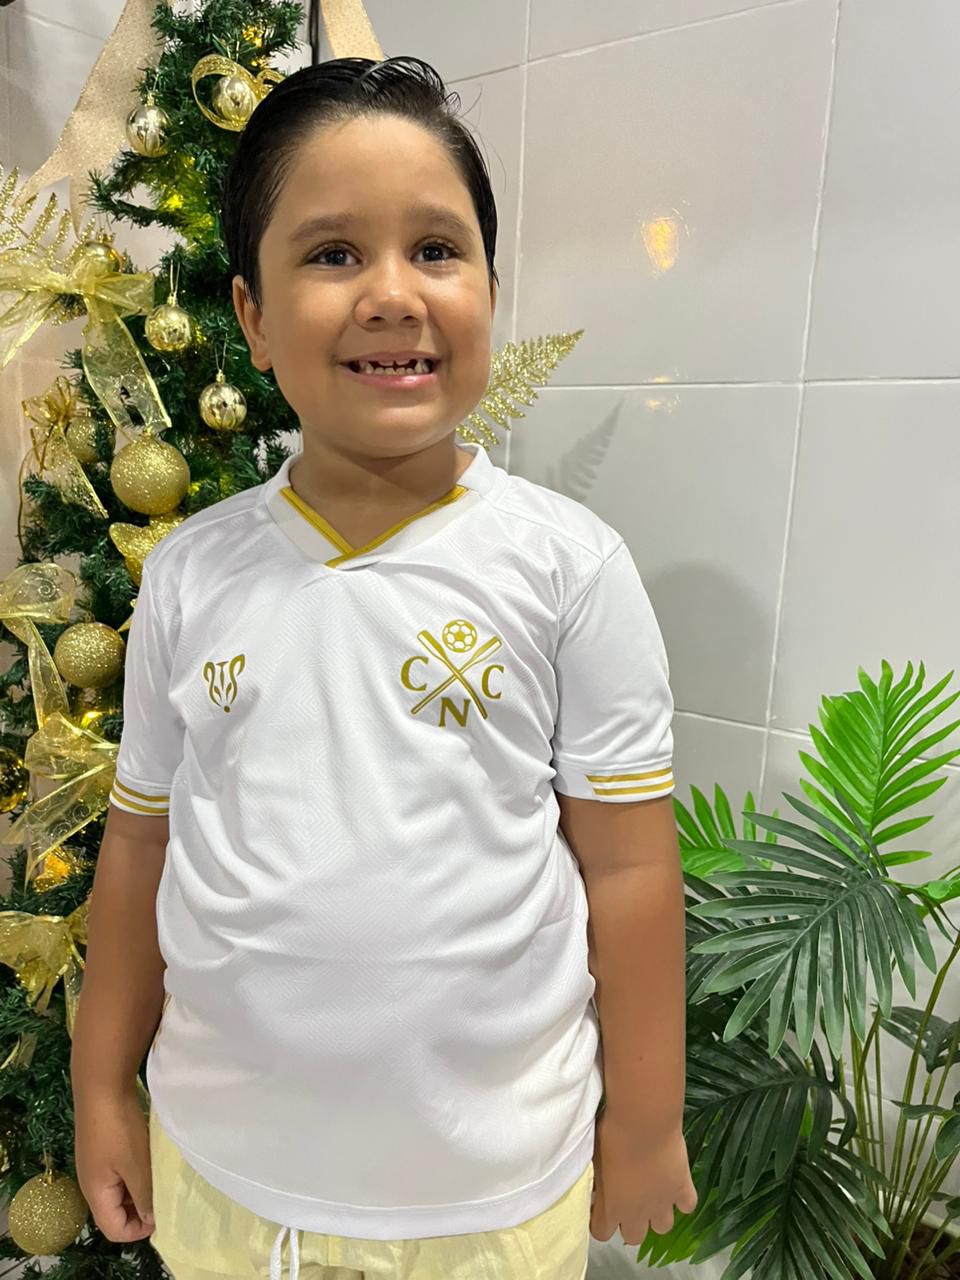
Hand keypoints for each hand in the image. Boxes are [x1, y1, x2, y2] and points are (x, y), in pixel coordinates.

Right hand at [74, 1086, 154, 1242]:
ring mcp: (97, 1164)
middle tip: (166, 1195)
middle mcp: (93, 1183)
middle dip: (141, 1210)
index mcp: (96, 1193)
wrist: (102, 1086)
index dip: (139, 1230)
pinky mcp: (103, 1148)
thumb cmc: (120, 1129)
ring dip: (140, 1189)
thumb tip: (152, 1220)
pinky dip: (136, 1172)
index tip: (164, 1213)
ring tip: (161, 1177)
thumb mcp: (136, 1166)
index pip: (114, 1230)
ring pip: (120, 1191)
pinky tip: (152, 1159)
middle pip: (116, 1212)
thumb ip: (144, 1196)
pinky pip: (121, 1172)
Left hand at [590, 1109, 697, 1244]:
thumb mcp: (593, 1159)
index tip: (599, 1205)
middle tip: (627, 1199)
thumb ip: (595, 1180)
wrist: (643, 1121)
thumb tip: (595, 1186)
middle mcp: (637, 1214)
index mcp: (611, 1208)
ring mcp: (663, 1203)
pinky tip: (675, 1184)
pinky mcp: (683, 1189)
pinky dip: (682, 1198)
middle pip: (634, 1238)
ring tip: (652, 1193)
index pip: (602, 1233)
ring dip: (657, 1214)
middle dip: (630, 1222)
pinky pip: (687, 1206)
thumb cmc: (610, 1136)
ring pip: (662, 1227)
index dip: (600, 1220)